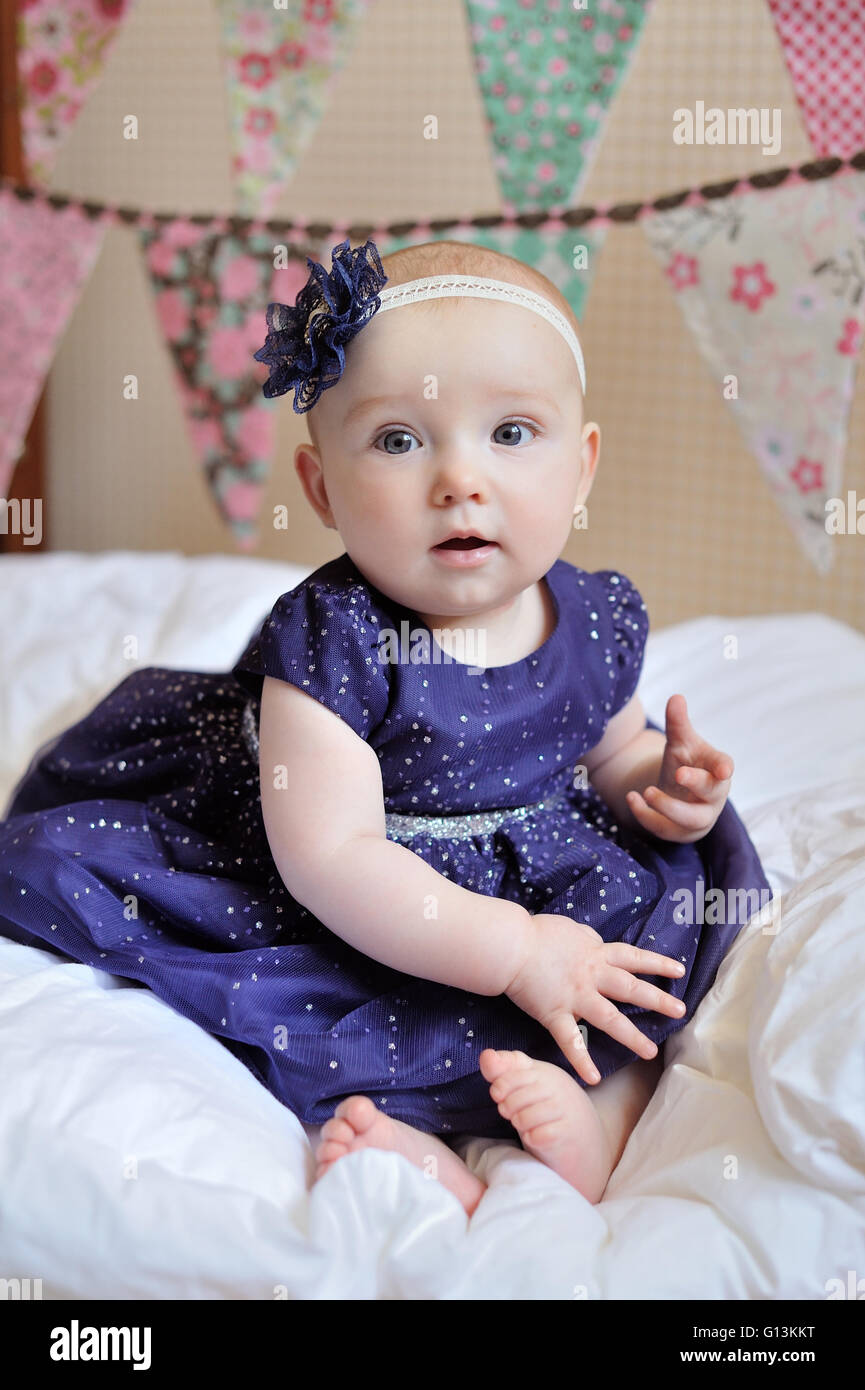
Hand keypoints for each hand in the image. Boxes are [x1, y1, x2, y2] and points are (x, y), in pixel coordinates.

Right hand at [504, 913, 686, 1083]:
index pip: (633, 958)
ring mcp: (575, 997)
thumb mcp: (571, 929)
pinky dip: (581, 1060)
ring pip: (609, 1018)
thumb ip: (588, 940)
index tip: (679, 970)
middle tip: (680, 1011)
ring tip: (650, 1051)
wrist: (511, 946)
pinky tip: (594, 1078)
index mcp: (596, 954)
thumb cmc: (538, 934)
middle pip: (631, 989)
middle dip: (658, 1000)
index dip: (657, 964)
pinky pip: (571, 1040)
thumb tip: (597, 943)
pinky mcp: (555, 1014)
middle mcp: (592, 976)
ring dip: (631, 1036)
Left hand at [626, 693, 732, 843]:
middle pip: (711, 793)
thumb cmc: (685, 762)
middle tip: (677, 773)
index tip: (724, 770)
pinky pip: (666, 830)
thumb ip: (677, 723)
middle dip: (696, 783)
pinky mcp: (681, 833)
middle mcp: (713, 796)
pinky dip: (647, 817)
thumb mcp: (679, 742)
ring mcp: (700, 817)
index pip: (724, 766)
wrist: (676, 792)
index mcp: (717, 769)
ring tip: (646, 791)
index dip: (724, 767)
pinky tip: (632, 798)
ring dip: (668, 807)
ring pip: (690, 819)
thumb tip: (676, 697)